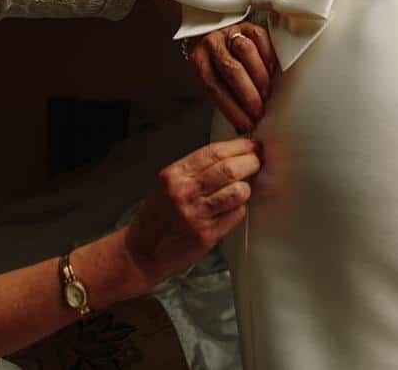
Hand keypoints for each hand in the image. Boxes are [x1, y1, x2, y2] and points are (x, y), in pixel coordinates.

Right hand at [121, 137, 259, 286]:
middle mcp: (184, 192)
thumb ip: (196, 169)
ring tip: (240, 189)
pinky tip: (230, 210)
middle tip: (255, 163)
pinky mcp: (206, 235)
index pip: (214, 152)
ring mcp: (196, 214)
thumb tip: (232, 154)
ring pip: (238, 191)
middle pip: (230, 169)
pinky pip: (236, 215)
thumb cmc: (157, 217)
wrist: (142, 251)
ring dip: (245, 188)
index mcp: (174, 175)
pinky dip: (238, 209)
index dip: (238, 146)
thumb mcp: (168, 184)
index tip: (251, 146)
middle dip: (250, 163)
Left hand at [184, 22, 277, 132]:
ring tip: (266, 93)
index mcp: (199, 61)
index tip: (245, 125)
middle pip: (231, 70)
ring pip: (246, 51)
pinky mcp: (247, 24)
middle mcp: (212, 44)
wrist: (218, 33)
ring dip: (259, 76)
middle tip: (259, 112)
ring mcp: (230, 32)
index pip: (215, 88)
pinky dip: (268, 56)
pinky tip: (271, 71)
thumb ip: (225, 95)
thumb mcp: (215, 79)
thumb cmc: (219, 65)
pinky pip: (260, 38)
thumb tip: (242, 128)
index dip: (231, 109)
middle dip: (248, 95)